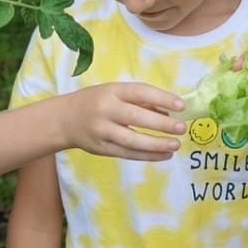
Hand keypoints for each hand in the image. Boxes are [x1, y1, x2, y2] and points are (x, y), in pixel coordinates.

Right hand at [65, 82, 185, 160]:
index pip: (140, 92)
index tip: (182, 106)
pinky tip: (164, 155)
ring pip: (132, 140)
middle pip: (136, 118)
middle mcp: (106, 110)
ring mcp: (103, 131)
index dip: (162, 98)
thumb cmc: (96, 102)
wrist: (64, 120)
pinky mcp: (102, 149)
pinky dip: (148, 156)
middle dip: (161, 124)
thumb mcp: (115, 93)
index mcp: (112, 92)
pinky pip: (128, 153)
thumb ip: (141, 101)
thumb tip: (169, 112)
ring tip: (175, 145)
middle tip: (181, 128)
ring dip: (156, 144)